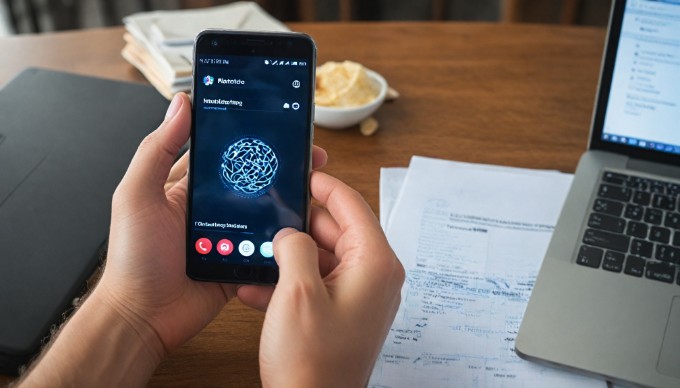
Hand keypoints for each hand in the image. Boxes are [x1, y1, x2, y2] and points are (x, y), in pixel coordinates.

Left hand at [97, 92, 327, 357]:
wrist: (143, 316)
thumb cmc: (133, 257)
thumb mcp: (137, 195)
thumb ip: (157, 150)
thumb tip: (180, 104)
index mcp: (187, 186)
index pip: (223, 152)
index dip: (249, 137)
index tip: (275, 124)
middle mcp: (211, 207)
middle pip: (252, 180)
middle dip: (280, 167)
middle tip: (310, 158)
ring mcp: (229, 235)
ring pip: (266, 212)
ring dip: (289, 202)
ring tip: (315, 190)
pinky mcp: (241, 261)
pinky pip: (269, 246)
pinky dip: (286, 238)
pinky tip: (306, 227)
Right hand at [255, 171, 404, 387]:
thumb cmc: (312, 363)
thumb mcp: (296, 292)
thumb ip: (295, 247)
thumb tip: (291, 234)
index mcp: (374, 264)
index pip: (352, 205)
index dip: (324, 185)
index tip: (303, 173)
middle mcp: (374, 277)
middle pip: (337, 230)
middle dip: (301, 224)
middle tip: (270, 213)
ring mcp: (360, 297)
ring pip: (323, 257)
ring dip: (290, 255)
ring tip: (258, 252)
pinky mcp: (344, 314)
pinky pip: (318, 283)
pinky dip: (292, 281)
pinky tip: (258, 286)